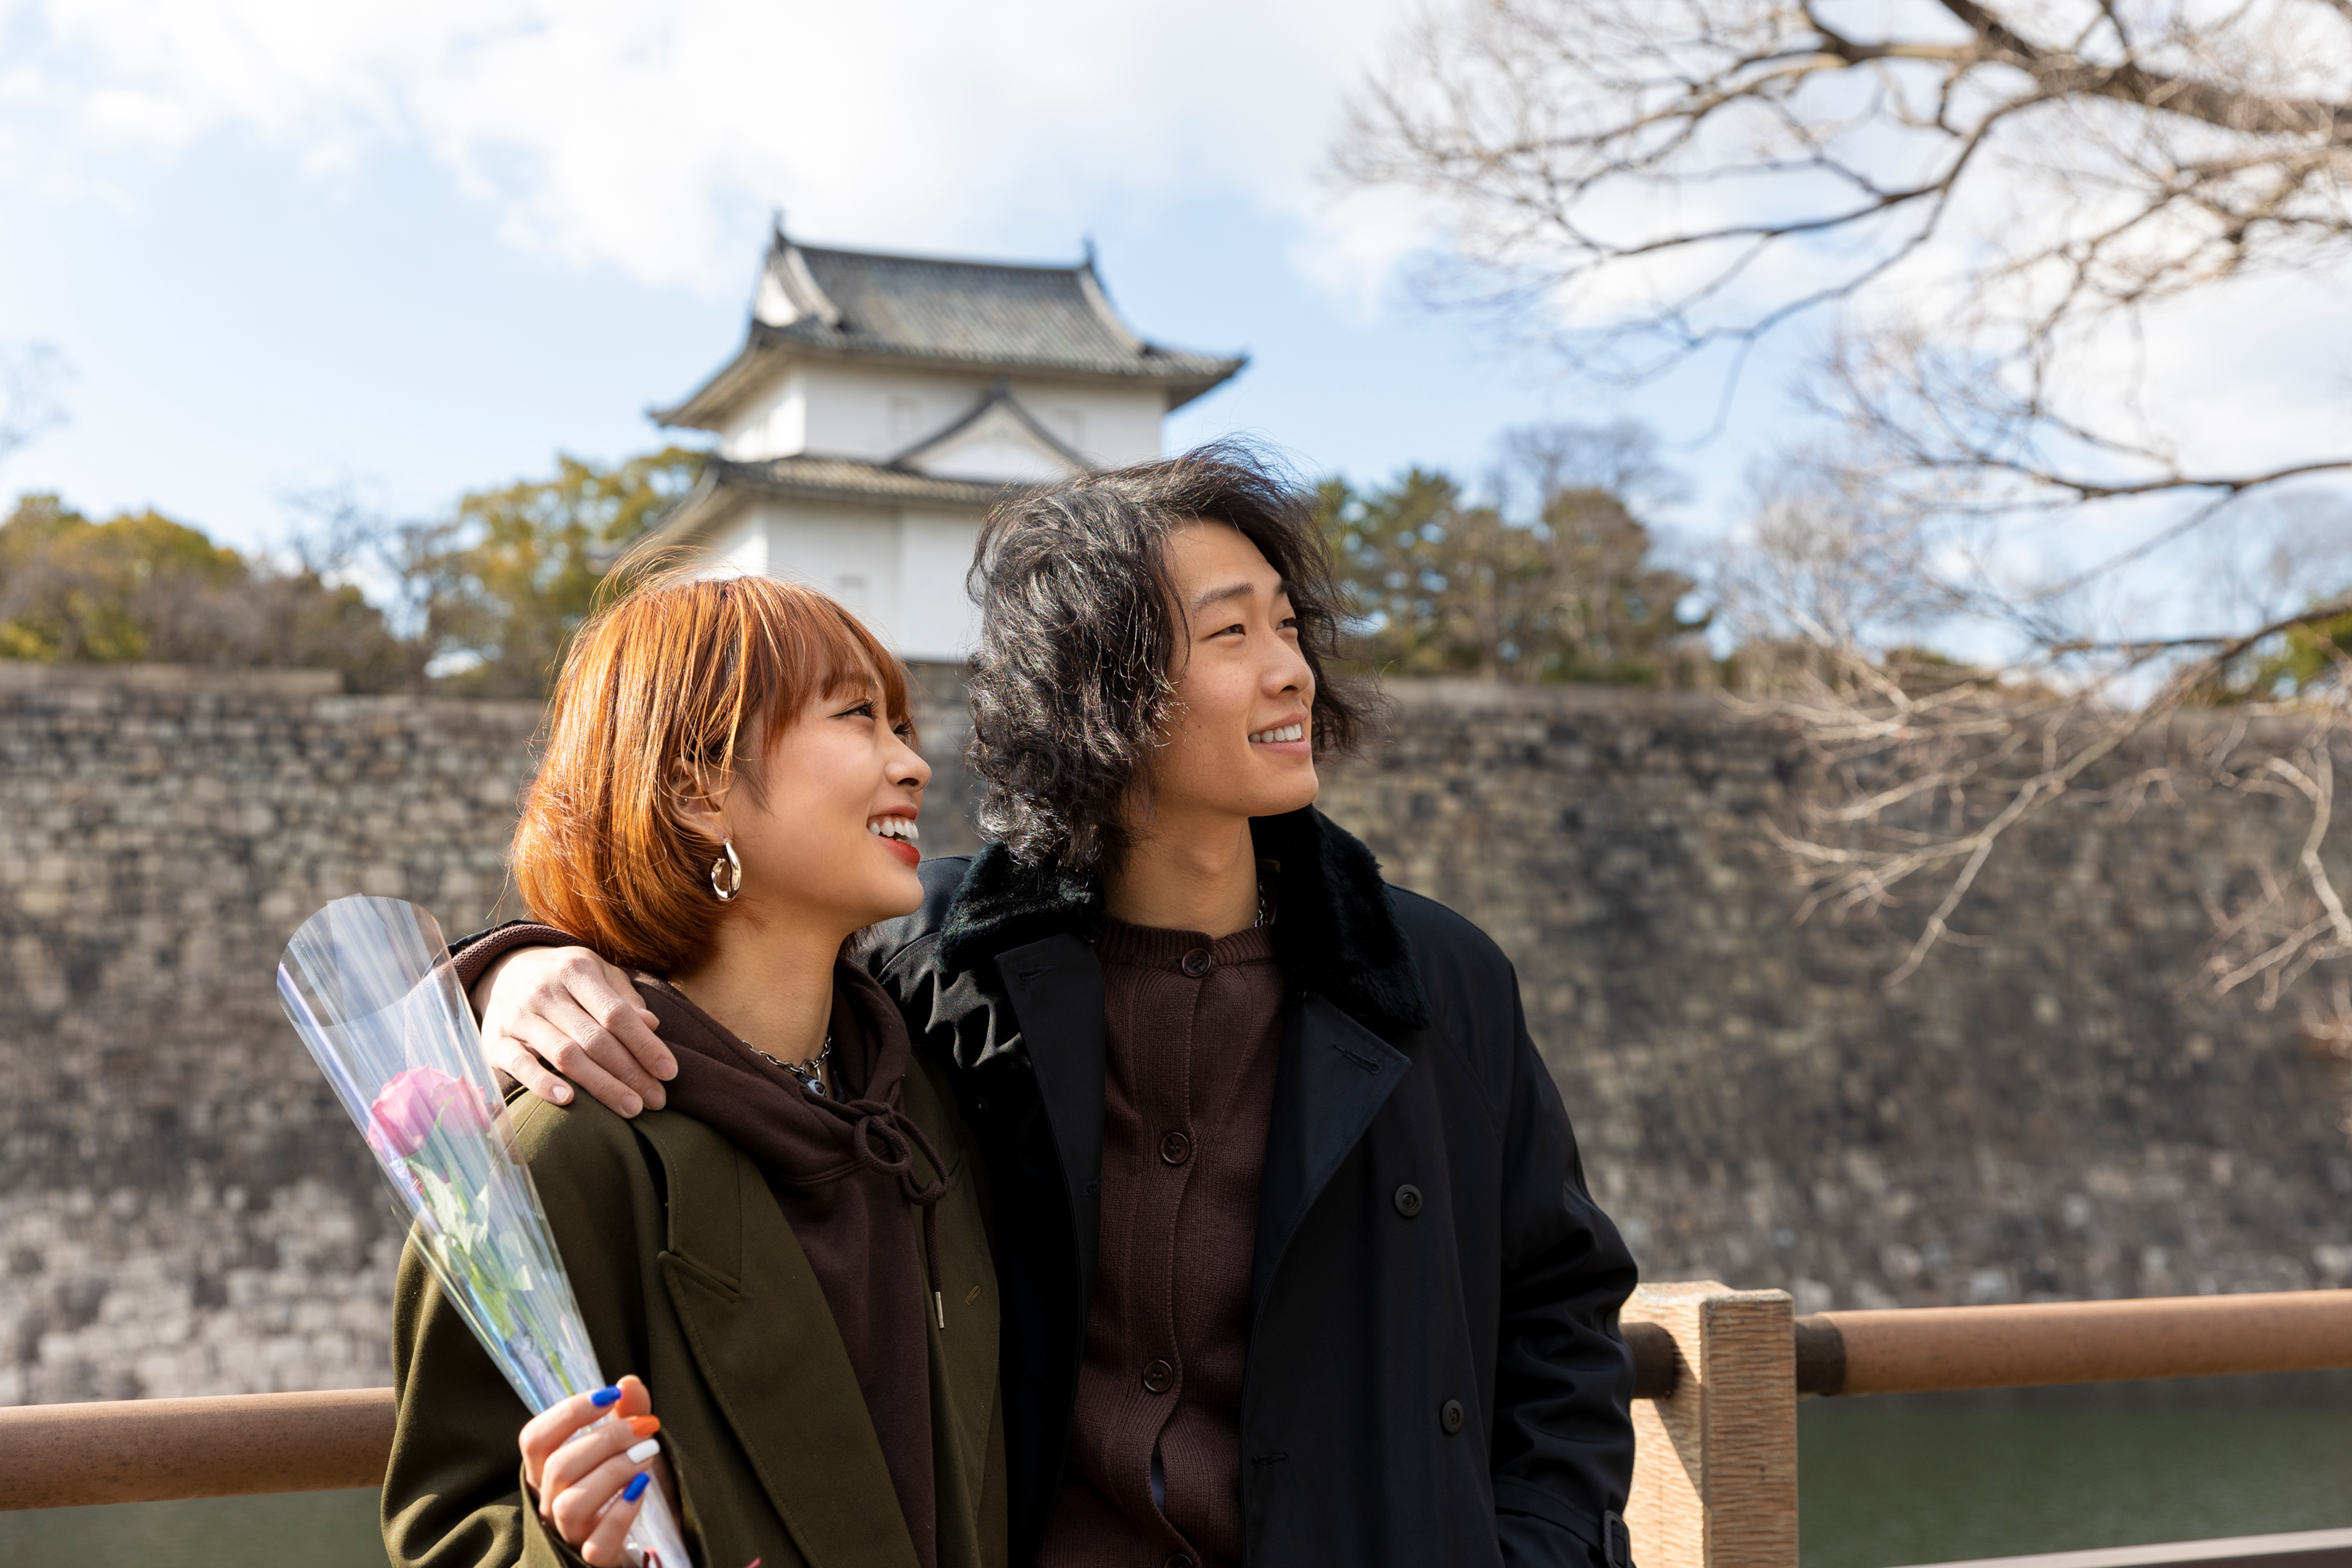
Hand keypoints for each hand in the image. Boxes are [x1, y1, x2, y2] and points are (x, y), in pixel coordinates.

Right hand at [474, 946, 675, 1116]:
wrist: (502, 971)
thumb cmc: (565, 979)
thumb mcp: (598, 974)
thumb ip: (625, 998)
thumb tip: (653, 1024)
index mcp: (577, 971)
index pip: (617, 1013)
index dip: (646, 1045)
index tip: (670, 1072)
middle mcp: (546, 992)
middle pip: (595, 1039)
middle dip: (630, 1073)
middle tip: (656, 1100)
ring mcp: (518, 1017)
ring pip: (565, 1055)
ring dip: (601, 1085)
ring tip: (630, 1108)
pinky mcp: (495, 1042)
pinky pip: (521, 1065)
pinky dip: (543, 1084)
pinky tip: (569, 1100)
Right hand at [519, 1376, 673, 1566]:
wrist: (652, 1536)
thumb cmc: (631, 1484)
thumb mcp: (634, 1444)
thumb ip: (630, 1413)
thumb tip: (628, 1383)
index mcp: (549, 1472)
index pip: (535, 1439)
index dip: (568, 1413)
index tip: (608, 1396)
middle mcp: (550, 1503)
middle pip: (559, 1467)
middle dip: (606, 1439)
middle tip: (644, 1428)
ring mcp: (569, 1534)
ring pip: (572, 1503)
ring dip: (615, 1471)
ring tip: (648, 1455)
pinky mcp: (593, 1558)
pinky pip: (597, 1543)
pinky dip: (621, 1513)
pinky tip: (642, 1488)